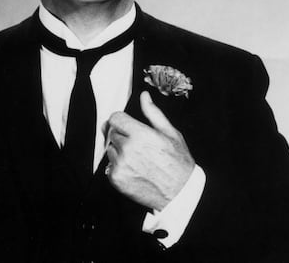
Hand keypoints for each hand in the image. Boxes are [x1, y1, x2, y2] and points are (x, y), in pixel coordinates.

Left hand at [104, 91, 194, 210]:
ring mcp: (120, 165)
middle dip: (122, 136)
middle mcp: (128, 149)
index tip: (128, 126)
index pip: (115, 118)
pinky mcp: (116, 178)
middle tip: (138, 146)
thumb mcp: (170, 133)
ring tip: (138, 159)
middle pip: (111, 133)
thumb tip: (144, 96)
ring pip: (110, 149)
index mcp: (140, 134)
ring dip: (119, 152)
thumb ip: (153, 113)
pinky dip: (118, 167)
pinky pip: (109, 166)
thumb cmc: (178, 162)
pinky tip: (134, 170)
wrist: (180, 193)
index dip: (121, 121)